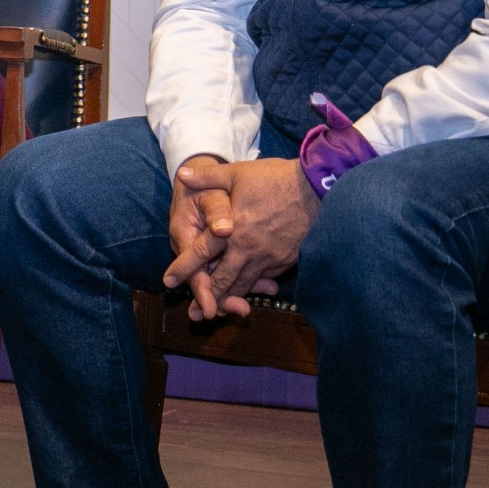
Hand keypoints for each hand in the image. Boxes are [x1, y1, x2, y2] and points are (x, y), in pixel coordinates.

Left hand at [171, 157, 317, 317]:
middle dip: (208, 298)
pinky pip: (265, 278)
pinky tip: (247, 290)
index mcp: (233, 232)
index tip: (167, 282)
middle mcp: (249, 251)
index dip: (183, 269)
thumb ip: (208, 177)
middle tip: (196, 314)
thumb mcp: (239, 173)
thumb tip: (182, 173)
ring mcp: (270, 258)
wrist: (321, 188)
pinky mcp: (287, 261)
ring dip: (230, 298)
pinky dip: (254, 286)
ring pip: (245, 285)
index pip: (201, 255)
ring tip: (219, 311)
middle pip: (224, 281)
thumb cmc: (278, 179)